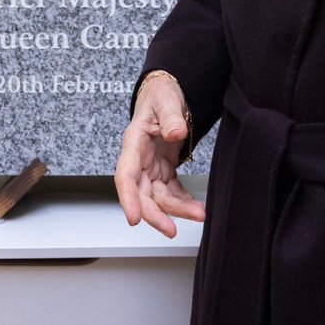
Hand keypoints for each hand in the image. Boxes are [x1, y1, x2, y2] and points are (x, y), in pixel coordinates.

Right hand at [114, 74, 205, 237]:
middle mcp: (139, 160)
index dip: (128, 199)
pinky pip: (171, 192)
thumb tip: (176, 132)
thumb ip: (171, 116)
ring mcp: (150, 167)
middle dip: (155, 215)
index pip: (126, 175)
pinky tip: (195, 207)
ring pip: (158, 197)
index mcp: (134, 143)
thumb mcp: (166, 99)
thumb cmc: (161, 95)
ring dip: (176, 210)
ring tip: (198, 214)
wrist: (167, 94)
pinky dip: (182, 202)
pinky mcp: (163, 171)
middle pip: (141, 194)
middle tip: (172, 230)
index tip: (134, 219)